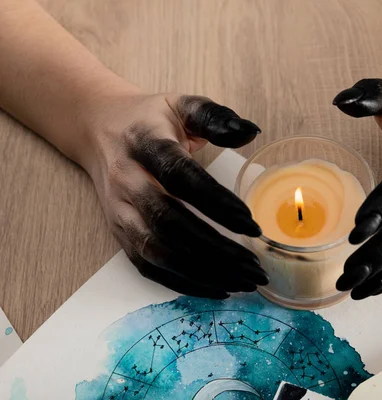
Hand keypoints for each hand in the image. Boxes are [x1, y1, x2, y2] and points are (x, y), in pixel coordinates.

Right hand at [84, 92, 268, 298]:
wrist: (99, 130)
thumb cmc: (150, 119)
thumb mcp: (182, 104)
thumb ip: (215, 117)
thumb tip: (251, 132)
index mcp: (144, 145)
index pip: (180, 177)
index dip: (215, 202)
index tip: (251, 223)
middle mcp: (127, 182)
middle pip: (169, 223)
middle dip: (216, 250)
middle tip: (256, 266)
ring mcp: (120, 212)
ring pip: (158, 251)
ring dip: (203, 272)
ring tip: (245, 282)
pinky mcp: (119, 233)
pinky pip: (149, 266)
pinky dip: (182, 283)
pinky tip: (217, 288)